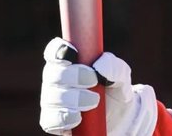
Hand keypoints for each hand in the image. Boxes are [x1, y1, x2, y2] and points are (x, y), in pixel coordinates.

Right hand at [40, 38, 156, 135]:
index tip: (73, 52)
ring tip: (94, 101)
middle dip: (73, 76)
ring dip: (73, 98)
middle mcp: (56, 80)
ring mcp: (52, 101)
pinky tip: (78, 117)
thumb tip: (99, 68)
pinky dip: (65, 118)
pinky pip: (50, 120)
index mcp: (69, 62)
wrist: (119, 115)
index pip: (54, 52)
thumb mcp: (121, 74)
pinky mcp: (53, 122)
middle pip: (51, 74)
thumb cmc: (115, 87)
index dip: (58, 50)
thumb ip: (113, 66)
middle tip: (93, 80)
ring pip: (51, 97)